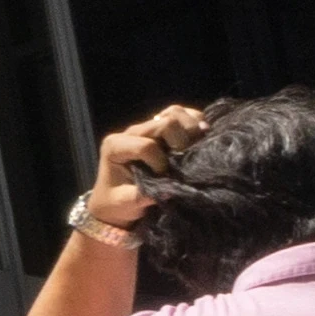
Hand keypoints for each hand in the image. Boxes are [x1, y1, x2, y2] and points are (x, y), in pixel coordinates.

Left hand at [76, 104, 203, 238]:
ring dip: (190, 129)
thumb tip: (170, 191)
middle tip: (184, 161)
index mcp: (115, 146)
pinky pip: (184, 114)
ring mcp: (148, 126)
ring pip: (175, 112)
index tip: (161, 177)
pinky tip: (200, 138)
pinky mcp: (162, 127)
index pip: (146, 146)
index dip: (159, 163)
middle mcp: (132, 131)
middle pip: (166, 123)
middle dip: (181, 142)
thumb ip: (142, 196)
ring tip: (193, 148)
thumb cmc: (117, 200)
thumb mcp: (124, 203)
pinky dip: (196, 122)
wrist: (116, 198)